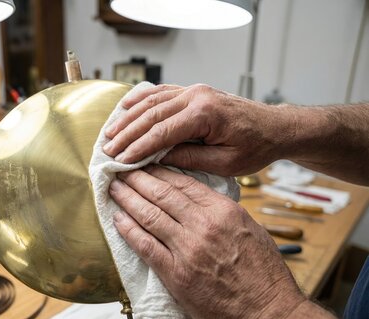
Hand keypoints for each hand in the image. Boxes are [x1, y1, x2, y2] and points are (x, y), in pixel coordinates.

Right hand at [103, 84, 292, 175]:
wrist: (275, 127)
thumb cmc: (255, 147)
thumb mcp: (225, 162)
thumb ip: (189, 158)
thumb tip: (157, 159)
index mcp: (205, 115)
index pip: (161, 132)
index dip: (137, 148)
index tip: (120, 161)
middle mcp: (197, 97)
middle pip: (151, 114)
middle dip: (126, 133)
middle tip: (107, 149)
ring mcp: (195, 90)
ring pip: (152, 101)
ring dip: (129, 117)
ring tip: (110, 133)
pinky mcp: (195, 91)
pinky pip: (162, 92)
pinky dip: (141, 99)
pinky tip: (126, 107)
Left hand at [109, 165, 304, 318]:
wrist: (266, 314)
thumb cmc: (263, 274)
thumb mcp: (250, 229)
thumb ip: (222, 212)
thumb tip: (199, 198)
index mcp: (223, 211)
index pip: (183, 183)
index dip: (159, 171)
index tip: (145, 164)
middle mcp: (203, 225)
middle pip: (161, 194)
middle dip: (137, 178)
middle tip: (121, 169)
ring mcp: (187, 249)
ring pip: (149, 215)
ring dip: (127, 199)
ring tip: (114, 188)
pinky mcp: (175, 274)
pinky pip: (145, 246)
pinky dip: (128, 230)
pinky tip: (117, 219)